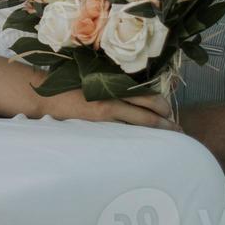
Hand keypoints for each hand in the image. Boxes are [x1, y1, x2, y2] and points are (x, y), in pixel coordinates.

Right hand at [32, 73, 178, 131]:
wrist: (46, 96)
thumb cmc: (69, 84)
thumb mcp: (94, 78)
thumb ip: (113, 84)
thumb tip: (133, 92)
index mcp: (113, 84)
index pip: (145, 96)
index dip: (161, 104)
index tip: (170, 111)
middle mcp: (112, 98)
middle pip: (147, 113)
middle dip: (165, 123)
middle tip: (178, 131)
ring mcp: (105, 114)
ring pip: (138, 125)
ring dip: (155, 132)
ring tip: (167, 140)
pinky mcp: (97, 126)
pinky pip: (121, 134)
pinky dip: (135, 139)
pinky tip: (142, 146)